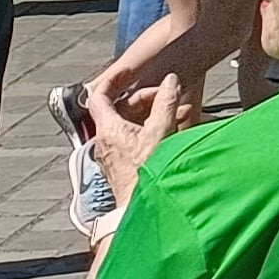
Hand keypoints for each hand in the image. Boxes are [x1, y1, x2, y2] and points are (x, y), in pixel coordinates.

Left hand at [93, 70, 191, 214]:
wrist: (141, 206)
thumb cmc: (147, 173)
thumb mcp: (161, 131)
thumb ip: (166, 102)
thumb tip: (170, 81)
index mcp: (108, 129)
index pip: (99, 96)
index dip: (113, 80)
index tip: (128, 72)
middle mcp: (104, 140)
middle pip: (121, 108)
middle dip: (147, 99)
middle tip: (169, 97)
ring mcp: (111, 154)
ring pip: (129, 124)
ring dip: (152, 115)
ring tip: (178, 114)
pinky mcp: (120, 165)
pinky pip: (132, 138)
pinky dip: (149, 130)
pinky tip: (171, 131)